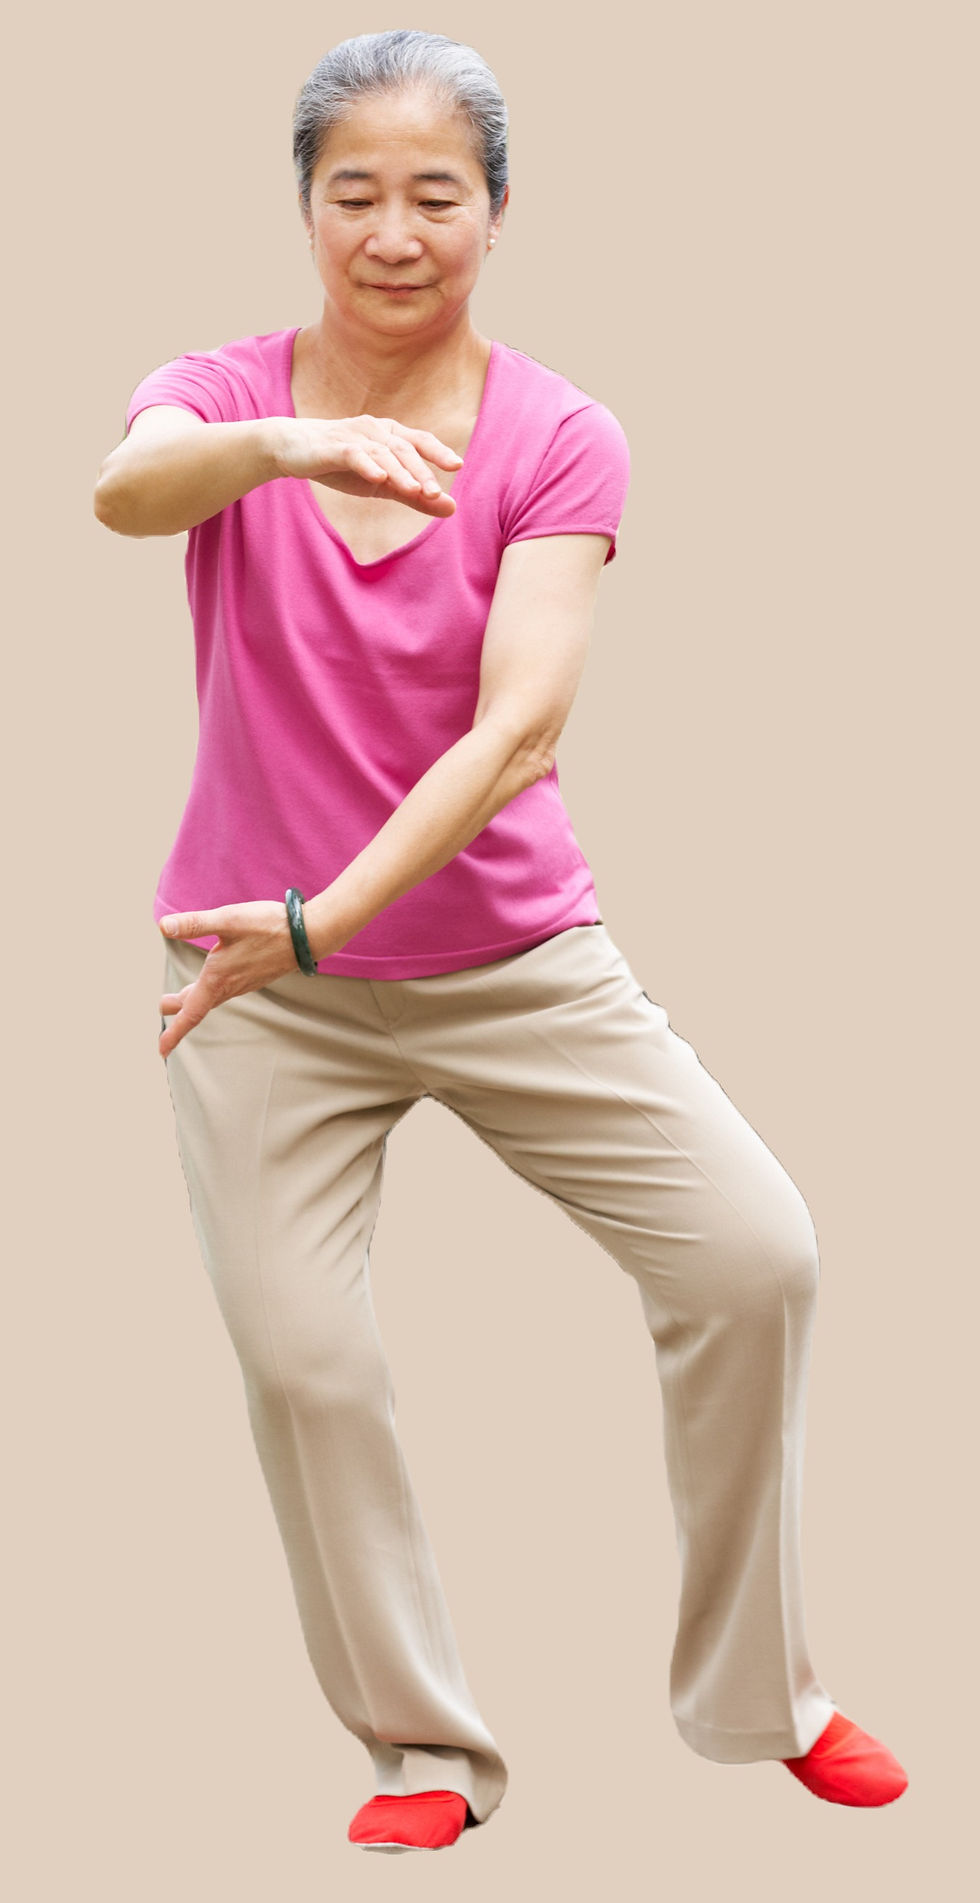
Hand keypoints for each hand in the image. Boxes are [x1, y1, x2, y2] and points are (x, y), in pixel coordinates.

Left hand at [157, 900, 299, 1057]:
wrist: (308, 935)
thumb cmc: (269, 926)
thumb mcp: (228, 919)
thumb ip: (195, 923)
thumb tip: (163, 926)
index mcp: (218, 978)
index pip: (191, 1013)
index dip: (174, 1032)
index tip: (161, 1050)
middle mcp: (230, 986)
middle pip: (198, 1005)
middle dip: (179, 1008)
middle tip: (163, 1005)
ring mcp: (244, 983)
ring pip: (212, 998)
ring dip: (194, 1000)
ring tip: (178, 998)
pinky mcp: (253, 976)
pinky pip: (225, 991)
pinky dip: (211, 992)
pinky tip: (213, 983)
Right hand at [270, 413, 463, 515]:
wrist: (293, 450)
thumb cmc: (342, 465)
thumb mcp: (383, 484)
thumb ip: (416, 497)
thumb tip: (452, 508)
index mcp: (390, 435)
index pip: (420, 440)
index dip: (438, 452)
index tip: (457, 466)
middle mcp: (376, 430)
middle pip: (404, 448)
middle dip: (421, 470)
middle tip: (435, 493)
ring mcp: (354, 436)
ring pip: (383, 453)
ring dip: (400, 472)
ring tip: (414, 491)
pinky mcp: (333, 448)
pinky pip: (354, 454)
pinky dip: (367, 465)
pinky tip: (378, 477)